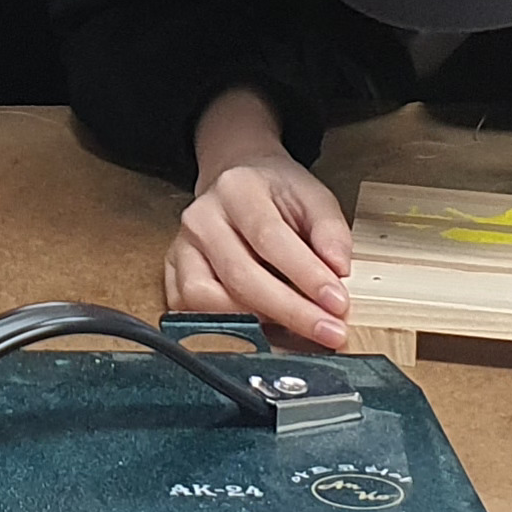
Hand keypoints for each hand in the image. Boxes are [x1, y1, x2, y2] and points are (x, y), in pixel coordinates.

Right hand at [165, 90, 352, 349]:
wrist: (239, 180)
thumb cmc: (276, 193)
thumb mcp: (313, 196)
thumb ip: (330, 231)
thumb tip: (339, 270)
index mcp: (237, 189)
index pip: (270, 237)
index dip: (305, 275)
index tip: (337, 303)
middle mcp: (201, 217)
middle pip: (240, 276)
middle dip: (290, 311)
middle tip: (328, 331)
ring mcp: (182, 246)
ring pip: (207, 299)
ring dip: (255, 324)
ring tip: (296, 330)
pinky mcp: (173, 273)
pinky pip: (189, 311)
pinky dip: (224, 329)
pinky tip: (261, 330)